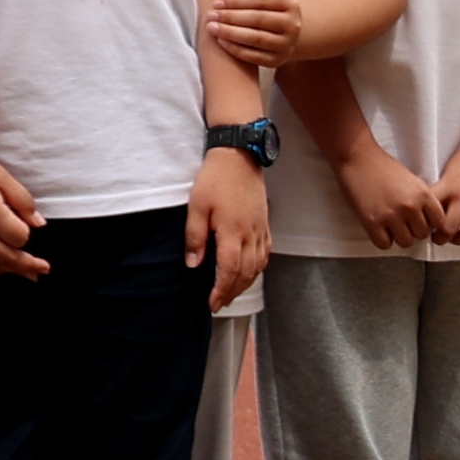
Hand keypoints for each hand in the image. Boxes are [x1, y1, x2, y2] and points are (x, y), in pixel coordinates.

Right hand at [0, 137, 46, 281]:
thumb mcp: (2, 177)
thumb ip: (23, 201)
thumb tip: (38, 222)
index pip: (20, 238)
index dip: (27, 231)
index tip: (27, 223)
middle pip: (8, 259)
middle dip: (28, 265)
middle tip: (42, 269)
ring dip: (8, 268)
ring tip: (23, 270)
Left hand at [189, 151, 268, 306]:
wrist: (239, 156)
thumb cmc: (216, 179)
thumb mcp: (196, 206)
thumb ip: (195, 237)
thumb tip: (193, 264)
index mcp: (232, 232)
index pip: (229, 270)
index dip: (221, 290)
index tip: (213, 303)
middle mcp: (250, 235)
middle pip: (246, 273)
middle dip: (233, 292)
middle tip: (221, 303)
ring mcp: (260, 229)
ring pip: (258, 266)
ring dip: (246, 283)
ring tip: (234, 293)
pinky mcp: (264, 223)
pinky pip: (265, 252)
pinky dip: (259, 268)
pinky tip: (251, 271)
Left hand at [205, 0, 304, 71]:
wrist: (283, 30)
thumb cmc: (270, 4)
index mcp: (291, 3)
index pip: (261, 0)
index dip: (237, 1)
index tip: (217, 3)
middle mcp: (293, 25)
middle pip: (258, 19)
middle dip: (230, 17)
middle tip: (210, 15)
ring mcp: (286, 45)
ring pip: (256, 39)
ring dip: (230, 33)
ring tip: (211, 28)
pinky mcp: (277, 61)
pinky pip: (254, 57)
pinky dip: (235, 49)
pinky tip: (220, 41)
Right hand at [336, 141, 439, 253]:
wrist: (358, 158)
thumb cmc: (384, 167)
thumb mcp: (413, 181)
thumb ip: (423, 200)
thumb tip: (429, 222)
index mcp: (423, 194)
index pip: (439, 222)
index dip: (429, 222)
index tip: (420, 219)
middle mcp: (410, 207)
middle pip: (422, 235)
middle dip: (413, 230)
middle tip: (402, 221)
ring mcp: (391, 216)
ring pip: (405, 242)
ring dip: (398, 236)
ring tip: (390, 224)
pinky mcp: (372, 222)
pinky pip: (384, 244)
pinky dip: (382, 239)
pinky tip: (379, 228)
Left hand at [428, 135, 459, 246]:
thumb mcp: (449, 171)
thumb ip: (442, 191)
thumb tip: (430, 212)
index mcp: (450, 186)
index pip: (432, 213)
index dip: (426, 225)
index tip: (425, 228)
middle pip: (449, 228)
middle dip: (441, 238)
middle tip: (438, 239)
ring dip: (459, 240)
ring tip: (455, 239)